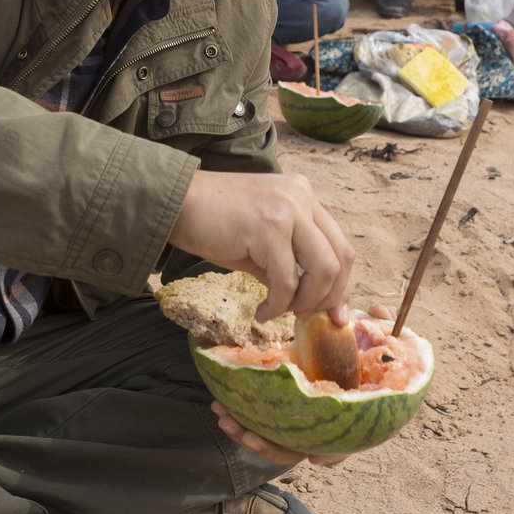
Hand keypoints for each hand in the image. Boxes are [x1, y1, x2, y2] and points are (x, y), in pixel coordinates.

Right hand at [169, 170, 353, 323]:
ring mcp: (287, 209)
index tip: (334, 315)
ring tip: (280, 311)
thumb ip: (288, 263)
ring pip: (323, 270)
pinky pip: (287, 280)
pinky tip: (261, 311)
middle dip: (328, 298)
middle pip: (341, 258)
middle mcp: (302, 197)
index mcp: (303, 196)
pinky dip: (278, 304)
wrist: (172, 202)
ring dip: (305, 302)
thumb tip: (311, 302)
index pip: (339, 245)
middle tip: (303, 317)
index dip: (341, 285)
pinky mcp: (267, 227)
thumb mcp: (260, 239)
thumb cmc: (211, 222)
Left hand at [209, 303, 393, 466]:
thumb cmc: (354, 351)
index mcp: (341, 418)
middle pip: (292, 450)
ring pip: (268, 443)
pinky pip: (254, 426)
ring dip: (244, 433)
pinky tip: (219, 404)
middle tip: (249, 435)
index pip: (340, 446)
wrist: (340, 354)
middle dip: (268, 446)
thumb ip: (376, 325)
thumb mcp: (369, 338)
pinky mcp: (273, 416)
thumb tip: (374, 310)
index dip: (330, 456)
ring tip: (224, 416)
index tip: (314, 458)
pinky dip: (236, 420)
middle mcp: (316, 429)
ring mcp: (293, 427)